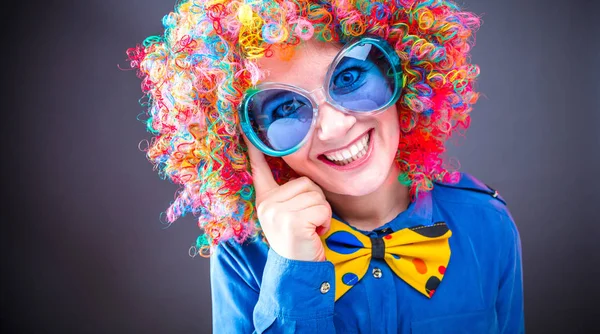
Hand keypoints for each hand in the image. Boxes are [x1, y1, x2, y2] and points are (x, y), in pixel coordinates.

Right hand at [243, 136, 331, 261]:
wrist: (297, 270)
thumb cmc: (299, 239)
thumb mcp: (288, 214)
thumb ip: (289, 195)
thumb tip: (299, 176)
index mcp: (265, 198)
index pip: (259, 169)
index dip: (254, 148)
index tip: (247, 127)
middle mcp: (267, 203)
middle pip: (305, 182)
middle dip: (315, 201)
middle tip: (308, 221)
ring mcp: (277, 211)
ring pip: (316, 194)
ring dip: (322, 212)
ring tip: (311, 227)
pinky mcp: (292, 220)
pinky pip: (322, 208)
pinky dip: (325, 221)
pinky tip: (315, 233)